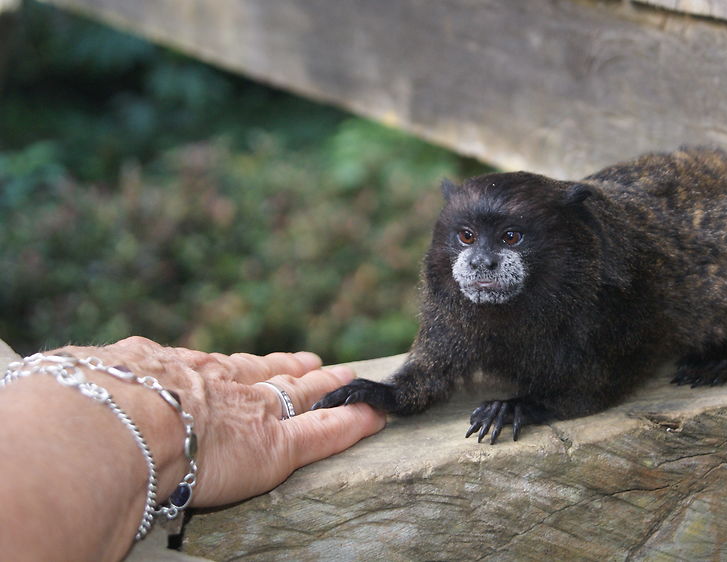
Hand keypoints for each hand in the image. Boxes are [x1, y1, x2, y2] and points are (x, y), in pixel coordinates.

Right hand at [57, 336, 385, 506]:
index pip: (208, 368)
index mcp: (167, 372)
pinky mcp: (276, 446)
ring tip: (348, 379)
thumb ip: (86, 379)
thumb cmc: (78, 409)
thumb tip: (58, 379)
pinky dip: (351, 424)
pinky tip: (374, 416)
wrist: (111, 424)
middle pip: (262, 373)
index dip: (231, 366)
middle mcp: (216, 385)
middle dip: (287, 368)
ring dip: (326, 388)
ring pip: (299, 396)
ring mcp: (249, 412)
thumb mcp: (75, 381)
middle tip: (312, 362)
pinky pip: (324, 432)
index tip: (245, 360)